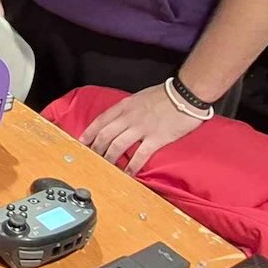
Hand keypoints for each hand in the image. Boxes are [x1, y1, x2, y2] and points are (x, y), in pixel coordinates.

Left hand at [80, 85, 202, 175]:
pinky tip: (128, 173)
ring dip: (110, 159)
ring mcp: (142, 128)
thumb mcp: (140, 97)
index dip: (89, 132)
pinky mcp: (156, 138)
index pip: (101, 120)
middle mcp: (129, 117)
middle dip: (96, 149)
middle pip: (105, 135)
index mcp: (125, 106)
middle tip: (92, 159)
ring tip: (106, 168)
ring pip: (118, 146)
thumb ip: (128, 108)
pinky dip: (132, 166)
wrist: (186, 94)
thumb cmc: (165, 95)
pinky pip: (140, 155)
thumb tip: (120, 119)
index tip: (82, 142)